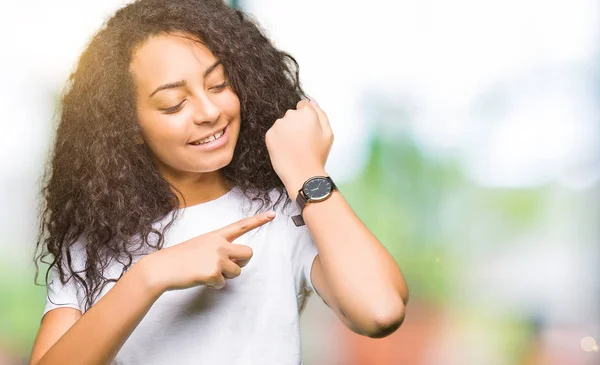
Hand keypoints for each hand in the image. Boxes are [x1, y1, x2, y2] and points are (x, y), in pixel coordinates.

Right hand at [142, 211, 275, 292]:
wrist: (162, 268)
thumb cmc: (179, 257)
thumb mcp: (200, 244)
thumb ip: (218, 248)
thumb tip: (230, 261)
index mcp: (216, 235)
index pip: (241, 225)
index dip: (258, 220)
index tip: (273, 214)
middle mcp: (220, 244)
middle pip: (248, 254)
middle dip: (241, 263)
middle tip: (226, 266)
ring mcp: (218, 258)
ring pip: (237, 272)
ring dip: (225, 276)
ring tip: (206, 271)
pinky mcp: (214, 273)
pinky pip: (223, 284)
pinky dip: (214, 285)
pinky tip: (200, 279)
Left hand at [265, 97, 333, 193]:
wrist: (303, 174)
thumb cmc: (317, 155)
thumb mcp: (328, 133)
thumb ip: (321, 114)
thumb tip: (311, 101)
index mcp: (307, 113)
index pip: (303, 106)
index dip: (306, 119)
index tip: (308, 131)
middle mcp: (291, 115)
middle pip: (292, 115)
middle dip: (296, 124)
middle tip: (302, 141)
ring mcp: (279, 125)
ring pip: (282, 124)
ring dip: (286, 132)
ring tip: (294, 147)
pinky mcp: (269, 135)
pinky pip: (274, 133)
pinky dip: (278, 140)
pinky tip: (286, 150)